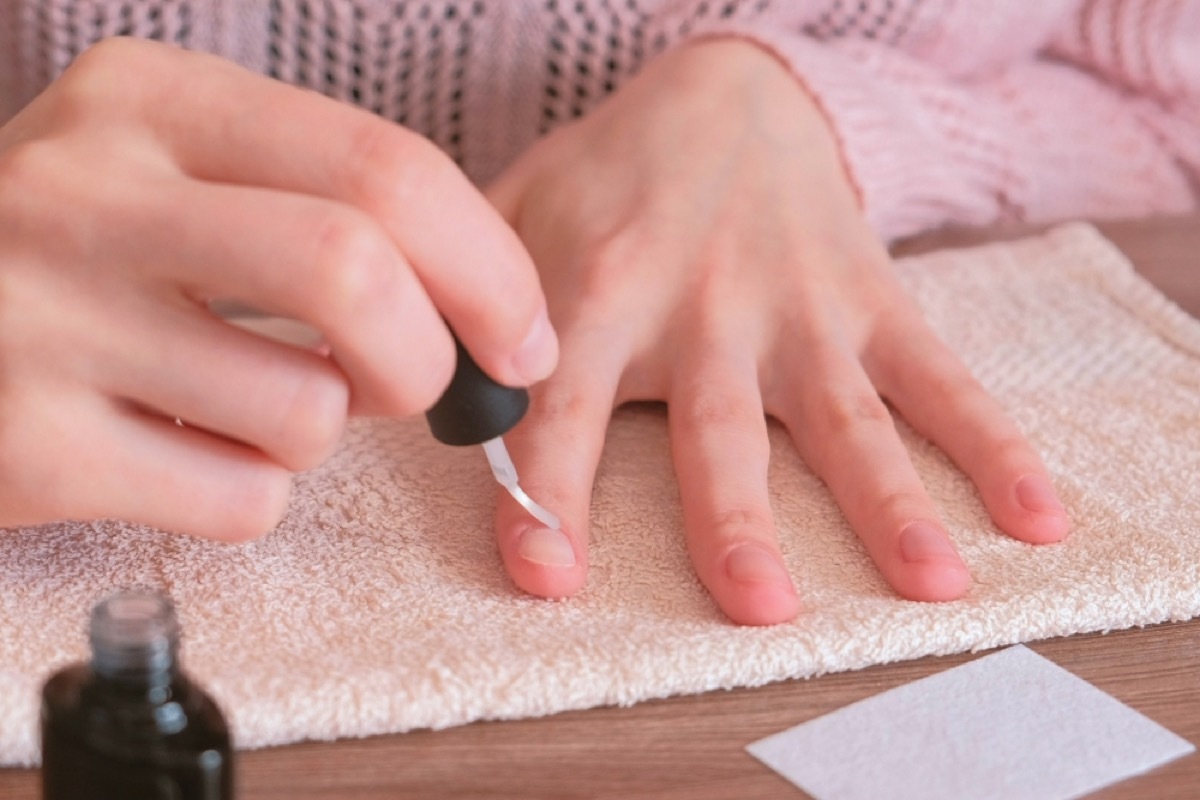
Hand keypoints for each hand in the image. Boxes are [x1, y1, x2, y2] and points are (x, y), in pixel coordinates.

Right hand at [0, 38, 555, 538]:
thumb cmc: (85, 253)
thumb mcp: (183, 175)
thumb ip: (330, 210)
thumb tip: (498, 320)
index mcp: (152, 100)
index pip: (385, 168)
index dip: (490, 267)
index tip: (522, 336)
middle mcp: (86, 191)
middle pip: (355, 273)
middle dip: (429, 358)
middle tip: (418, 389)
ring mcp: (43, 318)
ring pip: (305, 408)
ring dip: (319, 432)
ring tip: (246, 406)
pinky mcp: (28, 447)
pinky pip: (241, 499)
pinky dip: (252, 494)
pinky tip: (183, 453)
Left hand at [486, 38, 1069, 624]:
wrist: (729, 91)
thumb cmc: (607, 176)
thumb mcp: (514, 213)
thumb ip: (463, 302)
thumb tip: (396, 387)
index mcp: (600, 291)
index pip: (564, 406)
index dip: (549, 490)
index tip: (547, 572)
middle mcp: (704, 307)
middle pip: (719, 429)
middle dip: (736, 520)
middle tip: (758, 605)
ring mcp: (800, 306)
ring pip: (845, 417)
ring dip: (891, 501)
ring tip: (932, 581)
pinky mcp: (871, 299)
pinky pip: (940, 376)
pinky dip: (991, 444)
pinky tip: (1036, 514)